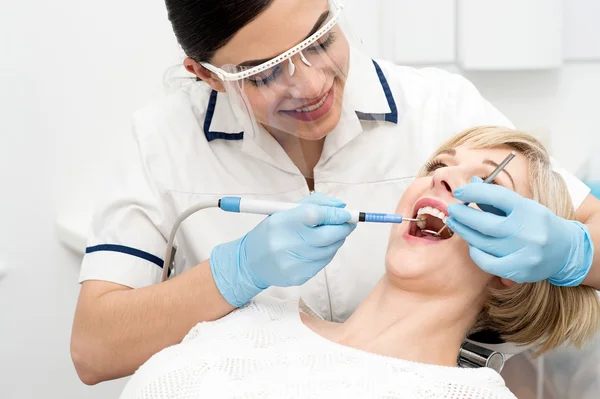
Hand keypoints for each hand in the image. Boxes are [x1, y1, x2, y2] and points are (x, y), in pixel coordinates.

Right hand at [210, 193, 356, 306]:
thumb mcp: (284, 211)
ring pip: (329, 250)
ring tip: (334, 234)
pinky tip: (321, 247)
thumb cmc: (271, 232)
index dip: (334, 214)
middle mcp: (286, 243)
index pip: (315, 215)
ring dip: (337, 240)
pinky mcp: (298, 276)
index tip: (346, 213)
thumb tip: (340, 206)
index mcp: (281, 222)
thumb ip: (313, 203)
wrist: (250, 262)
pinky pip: (323, 263)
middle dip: (343, 228)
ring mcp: (293, 262)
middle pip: (327, 236)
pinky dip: (327, 253)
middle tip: (349, 223)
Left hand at [446, 177, 592, 285]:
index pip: (497, 197)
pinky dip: (476, 254)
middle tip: (451, 210)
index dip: (474, 192)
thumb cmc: (537, 223)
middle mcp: (528, 231)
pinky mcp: (520, 271)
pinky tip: (471, 245)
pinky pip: (487, 263)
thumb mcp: (522, 205)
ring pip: (483, 243)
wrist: (566, 250)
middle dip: (463, 216)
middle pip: (485, 223)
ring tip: (455, 223)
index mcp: (529, 210)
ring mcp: (525, 253)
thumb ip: (495, 196)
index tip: (458, 192)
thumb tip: (471, 181)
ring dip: (465, 233)